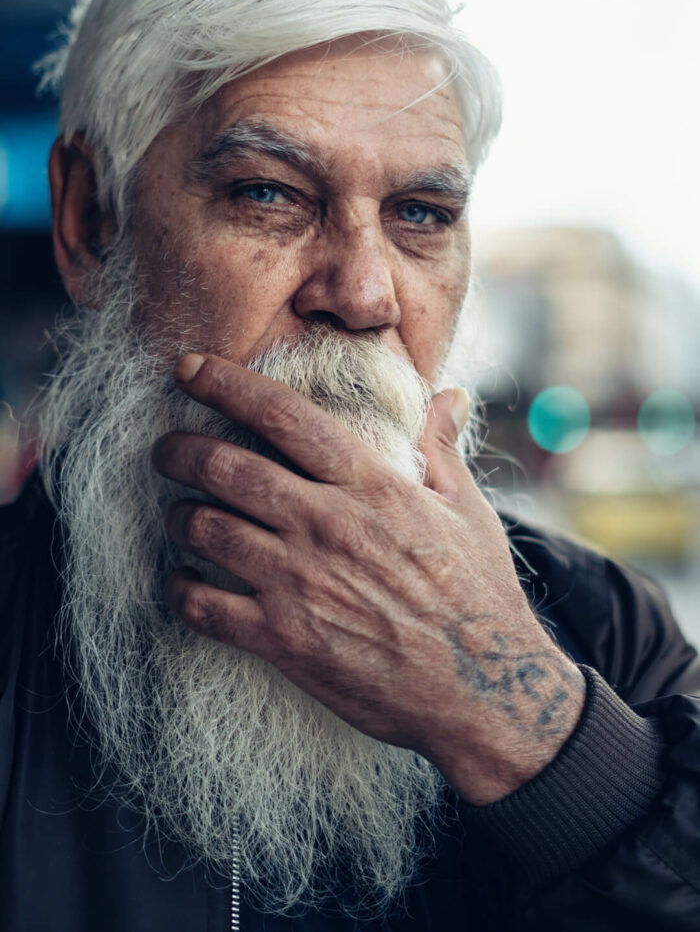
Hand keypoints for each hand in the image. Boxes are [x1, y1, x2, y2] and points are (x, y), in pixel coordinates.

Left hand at [152, 353, 584, 804]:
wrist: (484, 690)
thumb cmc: (479, 596)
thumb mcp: (468, 511)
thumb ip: (441, 449)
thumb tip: (448, 395)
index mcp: (371, 485)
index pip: (284, 416)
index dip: (227, 384)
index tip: (190, 369)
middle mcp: (327, 524)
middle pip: (226, 468)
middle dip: (180, 450)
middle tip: (164, 449)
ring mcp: (300, 582)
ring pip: (206, 530)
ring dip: (178, 516)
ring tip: (177, 515)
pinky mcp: (284, 639)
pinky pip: (204, 607)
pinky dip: (180, 590)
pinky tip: (181, 583)